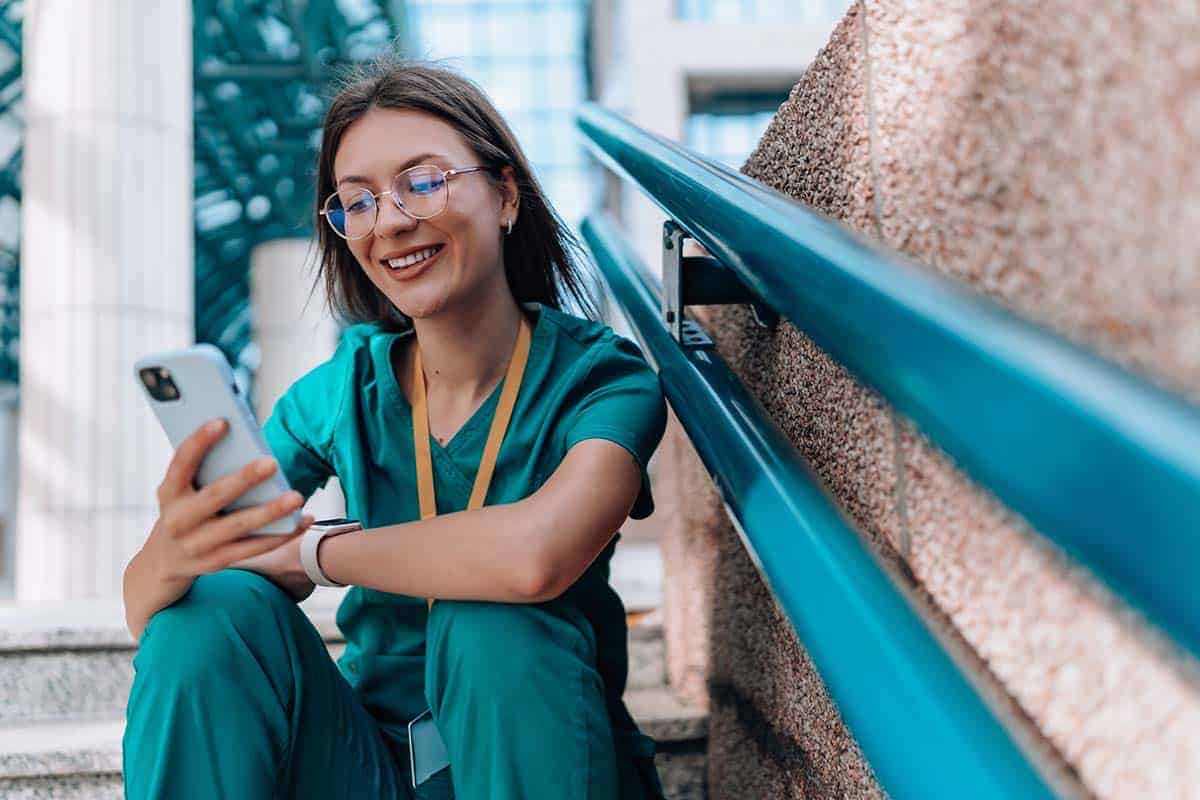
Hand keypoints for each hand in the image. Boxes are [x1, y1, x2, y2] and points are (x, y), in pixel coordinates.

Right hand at [142, 418, 315, 596]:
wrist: (162, 562)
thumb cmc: (183, 511)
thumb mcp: (179, 491)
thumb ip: (202, 470)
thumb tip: (245, 444)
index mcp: (169, 493)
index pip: (181, 463)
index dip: (199, 441)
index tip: (222, 421)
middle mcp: (179, 520)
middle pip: (215, 496)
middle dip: (244, 479)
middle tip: (272, 463)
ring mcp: (197, 544)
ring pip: (239, 526)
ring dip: (271, 512)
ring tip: (296, 497)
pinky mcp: (217, 561)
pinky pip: (254, 548)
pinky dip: (281, 535)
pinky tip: (302, 521)